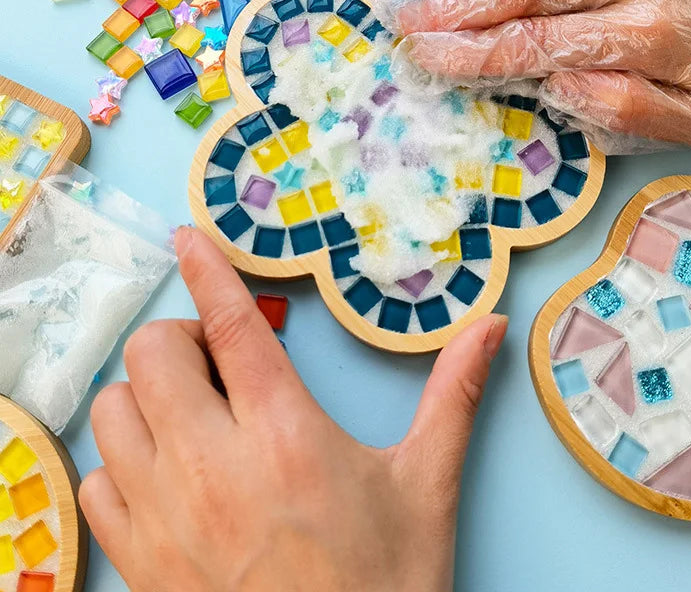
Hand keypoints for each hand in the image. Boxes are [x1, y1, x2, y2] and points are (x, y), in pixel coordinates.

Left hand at [79, 228, 506, 591]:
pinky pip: (96, 481)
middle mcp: (212, 467)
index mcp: (285, 435)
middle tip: (221, 360)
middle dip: (183, 339)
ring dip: (148, 396)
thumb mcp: (425, 487)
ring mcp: (165, 517)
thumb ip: (452, 396)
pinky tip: (165, 470)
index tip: (190, 236)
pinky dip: (121, 460)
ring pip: (115, 410)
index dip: (207, 269)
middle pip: (156, 355)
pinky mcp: (139, 561)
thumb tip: (491, 327)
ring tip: (192, 412)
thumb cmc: (385, 585)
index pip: (231, 327)